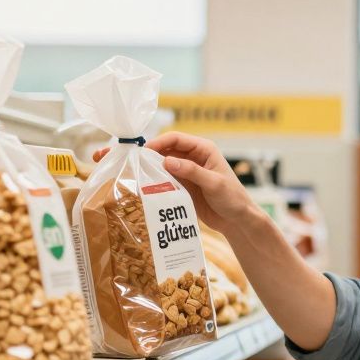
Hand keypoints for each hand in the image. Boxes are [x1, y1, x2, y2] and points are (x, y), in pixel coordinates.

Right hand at [93, 131, 254, 231]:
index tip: (142, 152)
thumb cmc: (233, 198)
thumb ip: (192, 171)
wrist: (237, 221)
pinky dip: (150, 181)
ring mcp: (185, 172)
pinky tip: (137, 185)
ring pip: (160, 165)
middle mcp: (192, 157)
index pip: (176, 139)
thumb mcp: (214, 183)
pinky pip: (162, 180)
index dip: (158, 143)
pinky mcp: (180, 185)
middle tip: (122, 158)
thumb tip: (167, 160)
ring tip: (123, 172)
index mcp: (203, 149)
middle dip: (144, 153)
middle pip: (163, 150)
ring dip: (144, 168)